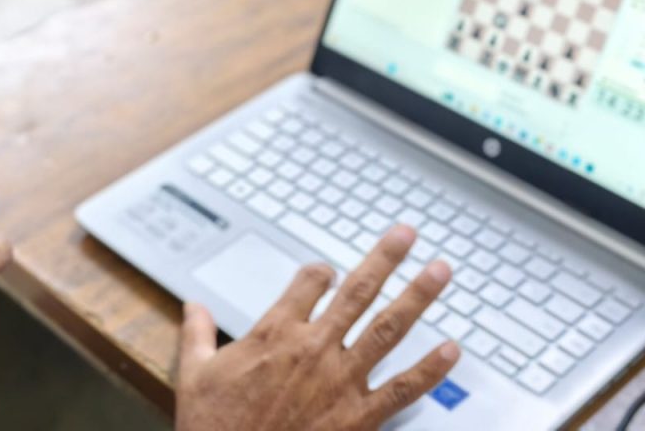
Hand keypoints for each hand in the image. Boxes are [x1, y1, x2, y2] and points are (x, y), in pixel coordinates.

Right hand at [176, 225, 458, 430]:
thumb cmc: (215, 426)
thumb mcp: (195, 374)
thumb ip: (197, 334)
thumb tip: (192, 307)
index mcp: (275, 332)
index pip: (307, 282)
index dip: (319, 272)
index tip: (327, 271)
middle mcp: (314, 348)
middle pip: (358, 291)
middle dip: (385, 258)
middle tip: (407, 234)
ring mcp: (341, 381)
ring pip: (388, 328)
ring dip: (417, 296)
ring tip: (440, 270)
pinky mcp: (358, 417)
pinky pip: (402, 389)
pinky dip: (430, 369)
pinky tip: (452, 349)